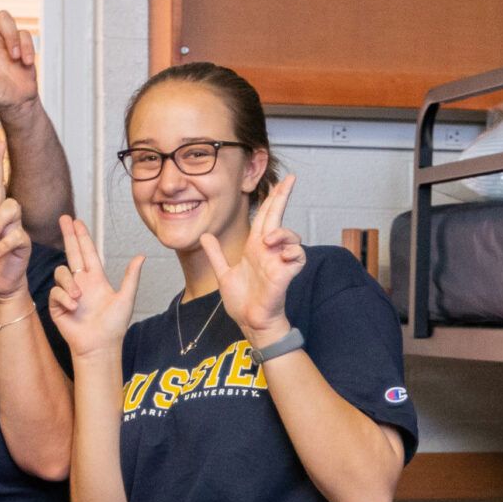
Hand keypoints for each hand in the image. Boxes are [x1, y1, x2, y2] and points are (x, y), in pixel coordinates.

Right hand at [46, 214, 141, 358]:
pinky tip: (73, 307)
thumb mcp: (126, 298)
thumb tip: (141, 256)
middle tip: (63, 217)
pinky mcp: (57, 305)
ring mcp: (68, 293)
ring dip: (69, 282)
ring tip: (78, 297)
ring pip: (61, 273)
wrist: (99, 346)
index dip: (82, 236)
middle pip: (71, 252)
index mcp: (96, 279)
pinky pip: (55, 292)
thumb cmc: (114, 326)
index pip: (87, 252)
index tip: (76, 221)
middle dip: (68, 235)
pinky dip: (64, 297)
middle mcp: (81, 282)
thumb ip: (131, 277)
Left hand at [199, 174, 303, 344]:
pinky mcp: (286, 273)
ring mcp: (279, 260)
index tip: (280, 181)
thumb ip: (216, 254)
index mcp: (255, 247)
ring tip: (269, 241)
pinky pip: (297, 255)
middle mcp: (268, 250)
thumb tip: (205, 236)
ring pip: (290, 235)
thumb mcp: (224, 273)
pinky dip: (292, 252)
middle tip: (290, 179)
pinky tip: (282, 255)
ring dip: (282, 233)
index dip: (272, 198)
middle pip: (278, 217)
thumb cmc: (242, 301)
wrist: (250, 322)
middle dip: (284, 197)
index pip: (265, 216)